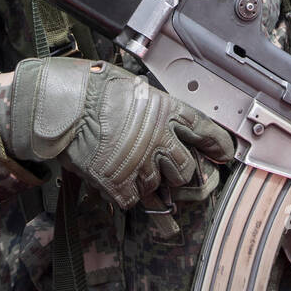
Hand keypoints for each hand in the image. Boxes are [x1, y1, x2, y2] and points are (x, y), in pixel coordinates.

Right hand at [5, 58, 233, 210]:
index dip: (218, 144)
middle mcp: (159, 141)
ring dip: (153, 189)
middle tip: (179, 179)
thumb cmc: (93, 88)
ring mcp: (140, 165)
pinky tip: (121, 192)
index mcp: (167, 112)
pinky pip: (132, 200)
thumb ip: (149, 104)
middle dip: (183, 175)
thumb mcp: (132, 87)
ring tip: (152, 202)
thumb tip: (149, 104)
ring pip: (159, 188)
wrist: (64, 107)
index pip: (204, 130)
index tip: (226, 155)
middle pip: (186, 169)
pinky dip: (127, 198)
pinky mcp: (119, 184)